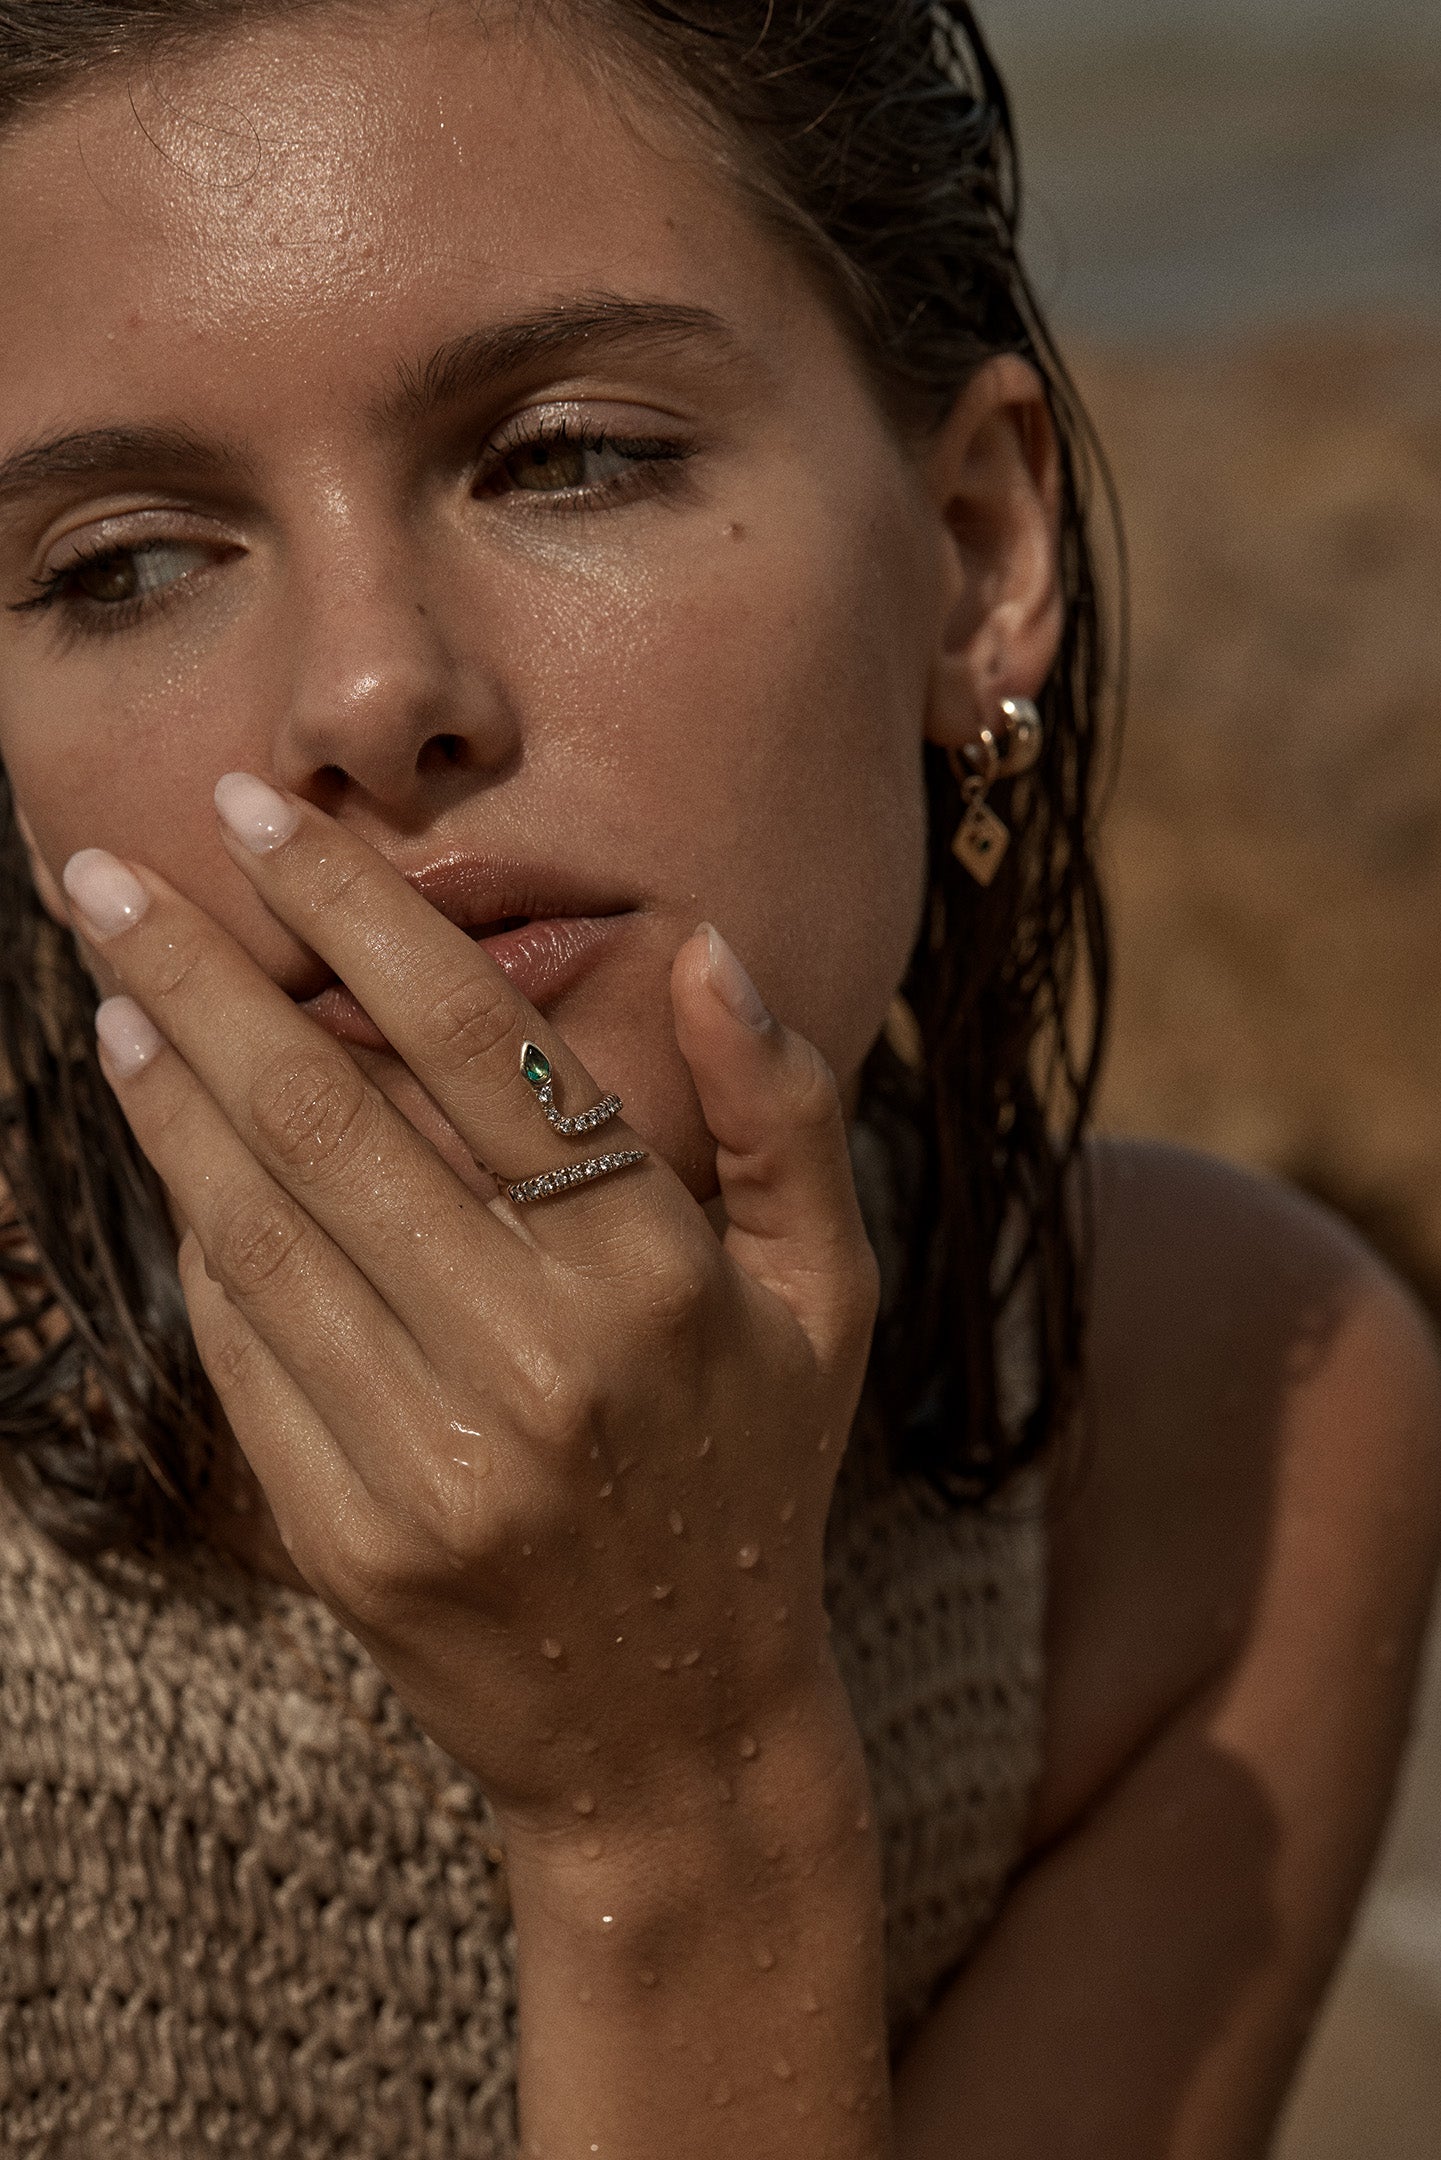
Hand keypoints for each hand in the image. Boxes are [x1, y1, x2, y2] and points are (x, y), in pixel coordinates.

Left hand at [62, 778, 880, 1838]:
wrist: (678, 1727)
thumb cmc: (754, 1474)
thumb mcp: (827, 1294)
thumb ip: (787, 1114)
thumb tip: (705, 946)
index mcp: (658, 1279)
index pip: (474, 1049)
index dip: (358, 918)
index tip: (264, 821)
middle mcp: (538, 1364)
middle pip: (326, 1122)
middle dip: (201, 975)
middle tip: (105, 873)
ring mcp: (430, 1461)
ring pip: (256, 1228)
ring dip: (166, 1094)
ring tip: (113, 987)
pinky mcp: (345, 1540)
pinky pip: (242, 1353)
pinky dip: (194, 1237)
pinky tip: (169, 1150)